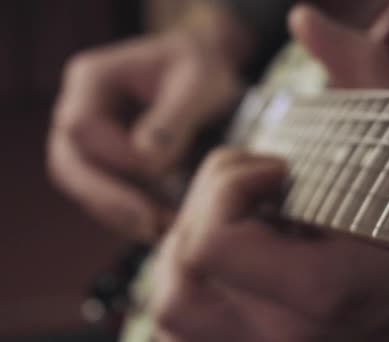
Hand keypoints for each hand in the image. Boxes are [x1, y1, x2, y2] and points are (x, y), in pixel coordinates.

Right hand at [47, 5, 247, 240]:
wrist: (205, 69)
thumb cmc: (201, 68)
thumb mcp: (198, 84)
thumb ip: (172, 121)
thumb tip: (147, 164)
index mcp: (92, 80)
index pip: (82, 128)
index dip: (117, 156)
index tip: (161, 170)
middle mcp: (81, 110)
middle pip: (69, 164)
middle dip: (107, 200)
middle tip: (148, 226)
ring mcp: (92, 139)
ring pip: (86, 186)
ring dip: (120, 214)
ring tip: (162, 232)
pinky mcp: (110, 162)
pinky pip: (109, 194)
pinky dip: (133, 213)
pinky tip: (164, 227)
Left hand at [151, 5, 388, 340]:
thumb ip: (357, 64)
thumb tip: (303, 19)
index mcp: (327, 293)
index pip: (211, 247)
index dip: (228, 189)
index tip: (278, 169)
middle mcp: (293, 340)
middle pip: (177, 281)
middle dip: (205, 214)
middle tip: (258, 191)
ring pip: (173, 308)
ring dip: (190, 249)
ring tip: (245, 220)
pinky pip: (187, 331)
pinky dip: (195, 284)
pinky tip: (235, 253)